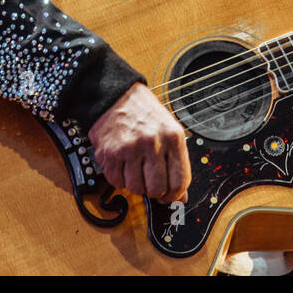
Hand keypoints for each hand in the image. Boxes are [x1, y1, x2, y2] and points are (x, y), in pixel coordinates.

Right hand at [89, 83, 190, 203]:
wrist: (116, 96)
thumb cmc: (145, 113)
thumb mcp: (169, 130)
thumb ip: (177, 163)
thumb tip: (182, 196)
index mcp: (173, 137)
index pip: (180, 181)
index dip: (175, 194)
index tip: (170, 196)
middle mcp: (153, 143)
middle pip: (157, 189)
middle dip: (155, 192)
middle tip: (151, 184)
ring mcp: (130, 149)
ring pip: (136, 188)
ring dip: (136, 184)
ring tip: (136, 169)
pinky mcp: (110, 154)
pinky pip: (117, 182)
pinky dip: (120, 179)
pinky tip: (123, 165)